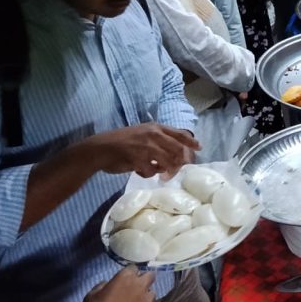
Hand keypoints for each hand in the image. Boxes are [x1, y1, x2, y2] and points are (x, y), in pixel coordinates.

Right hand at [82, 266, 154, 301]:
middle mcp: (139, 285)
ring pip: (152, 292)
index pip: (133, 268)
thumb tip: (108, 284)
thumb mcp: (92, 295)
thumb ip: (103, 286)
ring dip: (145, 295)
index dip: (129, 273)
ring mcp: (146, 299)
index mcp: (125, 277)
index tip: (126, 279)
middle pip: (150, 275)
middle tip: (137, 287)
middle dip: (145, 279)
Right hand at [86, 124, 200, 178]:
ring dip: (165, 170)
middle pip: (177, 150)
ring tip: (161, 174)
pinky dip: (148, 174)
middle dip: (180, 162)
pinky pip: (151, 171)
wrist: (100, 148)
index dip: (191, 142)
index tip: (200, 148)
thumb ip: (158, 139)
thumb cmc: (122, 141)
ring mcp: (146, 147)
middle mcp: (153, 135)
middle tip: (177, 170)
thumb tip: (175, 151)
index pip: (179, 134)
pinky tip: (139, 170)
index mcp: (155, 128)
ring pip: (167, 162)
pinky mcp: (138, 160)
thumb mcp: (143, 133)